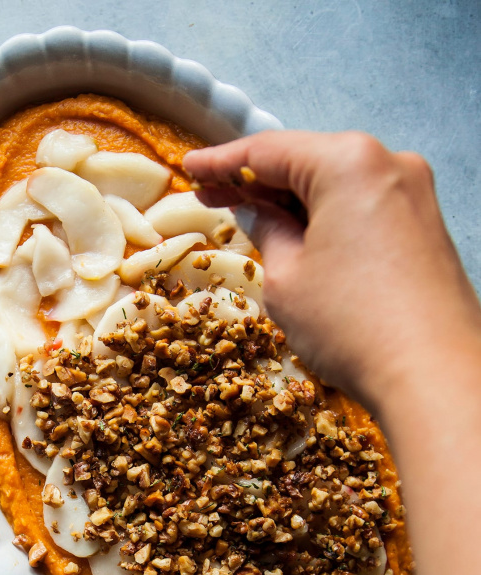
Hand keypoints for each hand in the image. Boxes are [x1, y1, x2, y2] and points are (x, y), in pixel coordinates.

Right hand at [183, 131, 480, 415]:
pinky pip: (363, 209)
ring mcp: (415, 195)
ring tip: (252, 219)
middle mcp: (389, 164)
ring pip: (337, 186)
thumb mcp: (286, 278)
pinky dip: (327, 219)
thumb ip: (267, 231)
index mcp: (349, 162)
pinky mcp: (426, 228)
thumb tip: (258, 213)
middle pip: (308, 162)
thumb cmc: (353, 325)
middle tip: (211, 194)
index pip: (268, 150)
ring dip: (293, 202)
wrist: (432, 376)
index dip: (221, 162)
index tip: (190, 169)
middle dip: (258, 182)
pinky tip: (301, 238)